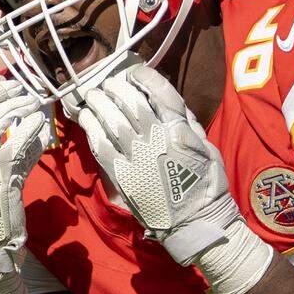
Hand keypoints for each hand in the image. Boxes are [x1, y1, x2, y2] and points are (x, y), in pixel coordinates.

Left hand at [77, 65, 240, 264]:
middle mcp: (157, 139)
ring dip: (99, 103)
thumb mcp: (207, 146)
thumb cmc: (205, 183)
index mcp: (181, 130)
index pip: (159, 92)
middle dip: (116, 88)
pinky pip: (101, 146)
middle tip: (107, 83)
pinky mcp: (122, 175)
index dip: (143, 77)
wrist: (195, 220)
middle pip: (131, 102)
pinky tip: (86, 118)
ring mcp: (138, 157)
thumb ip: (188, 122)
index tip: (133, 73)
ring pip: (113, 120)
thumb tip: (167, 100)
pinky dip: (91, 128)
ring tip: (92, 95)